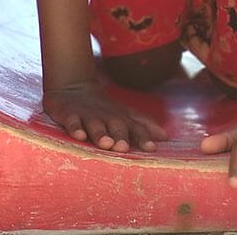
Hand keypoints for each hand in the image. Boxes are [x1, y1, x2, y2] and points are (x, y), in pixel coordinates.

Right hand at [42, 82, 167, 152]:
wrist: (74, 87)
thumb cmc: (104, 108)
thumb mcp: (125, 114)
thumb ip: (144, 125)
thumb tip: (166, 137)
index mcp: (122, 118)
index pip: (136, 128)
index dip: (144, 137)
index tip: (152, 149)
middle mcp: (107, 116)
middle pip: (116, 126)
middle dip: (121, 136)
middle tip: (124, 148)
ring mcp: (89, 115)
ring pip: (96, 125)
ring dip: (101, 134)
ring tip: (106, 144)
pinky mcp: (70, 114)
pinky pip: (73, 122)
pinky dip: (75, 128)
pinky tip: (79, 136)